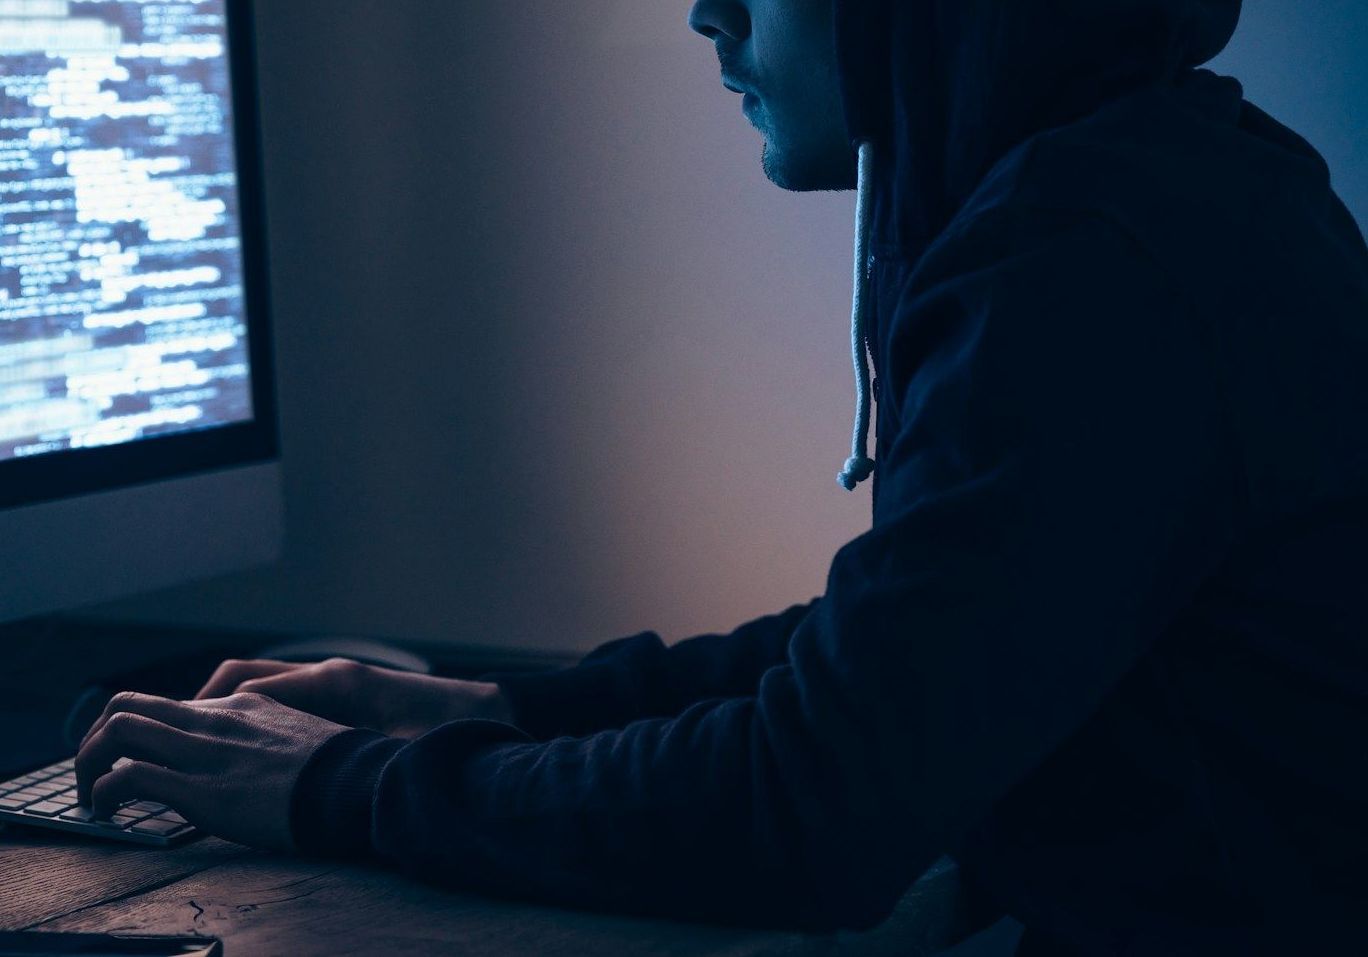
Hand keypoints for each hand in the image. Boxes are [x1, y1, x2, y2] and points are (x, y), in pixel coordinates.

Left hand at [75, 691, 348, 851]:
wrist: (357, 785)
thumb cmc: (340, 772)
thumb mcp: (301, 736)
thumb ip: (270, 735)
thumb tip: (255, 758)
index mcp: (243, 706)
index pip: (170, 705)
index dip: (141, 732)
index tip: (137, 759)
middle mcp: (216, 719)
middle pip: (127, 704)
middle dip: (96, 738)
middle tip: (94, 771)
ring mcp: (205, 751)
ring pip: (116, 730)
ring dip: (88, 762)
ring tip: (91, 796)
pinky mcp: (200, 789)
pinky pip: (127, 777)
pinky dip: (104, 794)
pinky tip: (108, 814)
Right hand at [193, 657, 514, 739]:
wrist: (485, 710)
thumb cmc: (445, 730)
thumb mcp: (395, 748)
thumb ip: (353, 754)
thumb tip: (304, 763)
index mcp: (335, 681)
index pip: (252, 689)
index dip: (209, 713)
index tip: (174, 738)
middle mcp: (327, 673)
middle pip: (243, 677)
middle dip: (199, 704)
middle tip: (163, 736)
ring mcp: (330, 681)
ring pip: (257, 685)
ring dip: (222, 708)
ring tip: (188, 742)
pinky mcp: (338, 695)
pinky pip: (278, 696)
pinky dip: (250, 714)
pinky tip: (239, 746)